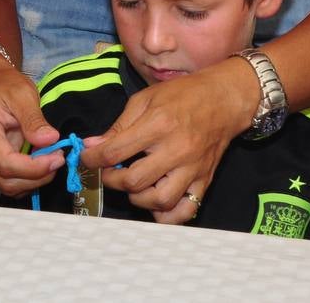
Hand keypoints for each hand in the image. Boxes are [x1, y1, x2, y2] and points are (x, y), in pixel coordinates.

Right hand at [0, 58, 61, 195]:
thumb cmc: (3, 85)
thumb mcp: (23, 93)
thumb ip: (35, 119)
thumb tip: (50, 140)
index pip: (6, 163)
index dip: (34, 168)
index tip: (57, 158)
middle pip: (6, 181)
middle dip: (37, 176)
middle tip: (58, 158)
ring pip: (8, 186)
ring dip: (33, 180)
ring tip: (49, 158)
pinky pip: (8, 182)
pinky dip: (27, 178)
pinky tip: (38, 162)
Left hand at [81, 68, 240, 213]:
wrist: (224, 99)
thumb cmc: (182, 95)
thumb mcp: (144, 100)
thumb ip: (118, 126)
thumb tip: (92, 146)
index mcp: (157, 125)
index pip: (115, 152)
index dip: (92, 158)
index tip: (86, 158)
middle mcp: (175, 150)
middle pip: (134, 181)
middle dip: (112, 179)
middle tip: (108, 171)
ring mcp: (192, 169)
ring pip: (159, 201)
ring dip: (137, 198)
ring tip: (132, 184)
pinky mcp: (204, 180)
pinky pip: (185, 210)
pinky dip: (166, 214)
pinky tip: (154, 201)